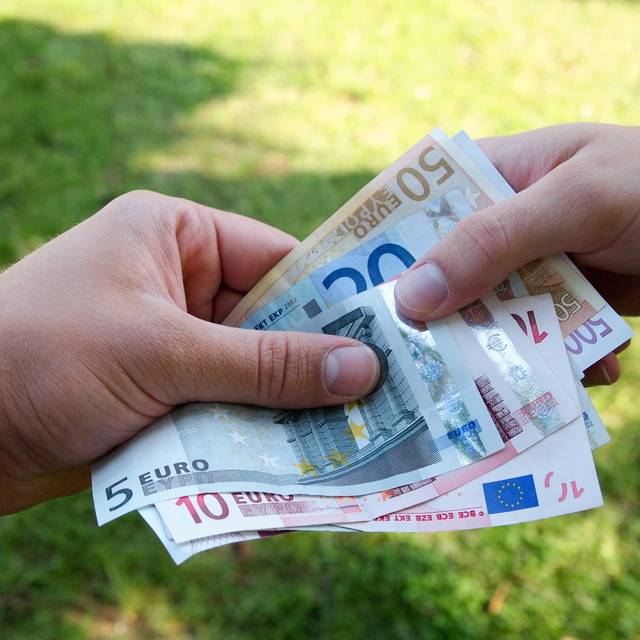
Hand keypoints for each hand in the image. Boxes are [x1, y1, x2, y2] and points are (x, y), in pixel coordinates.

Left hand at [0, 191, 378, 513]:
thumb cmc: (43, 357)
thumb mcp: (162, 353)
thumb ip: (263, 364)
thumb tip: (362, 369)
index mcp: (177, 235)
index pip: (279, 259)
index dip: (334, 299)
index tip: (391, 338)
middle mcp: (181, 283)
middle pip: (273, 323)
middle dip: (315, 369)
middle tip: (381, 406)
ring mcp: (174, 343)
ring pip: (253, 375)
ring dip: (286, 415)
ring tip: (347, 449)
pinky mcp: (165, 394)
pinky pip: (226, 411)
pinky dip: (251, 440)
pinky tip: (288, 477)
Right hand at [395, 123, 639, 384]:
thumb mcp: (579, 200)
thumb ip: (494, 239)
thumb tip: (410, 295)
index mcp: (497, 175)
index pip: (420, 206)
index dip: (383, 247)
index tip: (352, 296)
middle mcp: (506, 226)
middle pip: (447, 274)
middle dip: (437, 316)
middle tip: (410, 361)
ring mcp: (536, 270)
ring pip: (489, 317)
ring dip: (498, 352)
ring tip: (492, 391)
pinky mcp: (566, 308)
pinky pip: (537, 342)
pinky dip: (551, 366)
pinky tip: (576, 380)